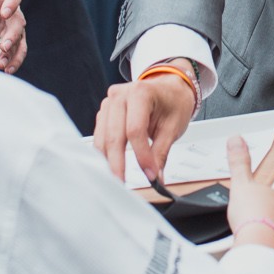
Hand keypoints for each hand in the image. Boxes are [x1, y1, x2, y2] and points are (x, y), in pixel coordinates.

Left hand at [0, 0, 27, 73]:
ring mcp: (16, 28)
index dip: (12, 3)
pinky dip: (13, 61)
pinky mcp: (15, 42)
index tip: (4, 13)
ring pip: (20, 40)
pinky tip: (6, 70)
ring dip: (13, 53)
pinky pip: (18, 51)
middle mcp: (14, 13)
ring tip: (3, 65)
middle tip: (3, 47)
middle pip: (18, 23)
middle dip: (12, 36)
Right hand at [93, 64, 197, 183]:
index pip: (135, 130)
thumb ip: (161, 153)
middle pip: (114, 135)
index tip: (149, 174)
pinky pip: (100, 135)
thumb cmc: (173, 102)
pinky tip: (111, 166)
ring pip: (102, 137)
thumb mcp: (173, 127)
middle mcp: (120, 95)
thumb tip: (155, 177)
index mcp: (140, 92)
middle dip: (118, 163)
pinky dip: (105, 152)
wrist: (169, 89)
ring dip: (108, 160)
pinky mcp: (104, 113)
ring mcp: (109, 103)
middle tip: (123, 184)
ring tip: (116, 179)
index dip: (141, 155)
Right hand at [223, 136, 273, 261]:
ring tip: (254, 239)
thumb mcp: (241, 185)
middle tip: (251, 223)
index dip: (268, 202)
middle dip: (269, 219)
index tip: (262, 207)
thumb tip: (236, 141)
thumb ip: (240, 163)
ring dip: (273, 237)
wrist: (259, 249)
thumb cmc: (253, 218)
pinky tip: (261, 252)